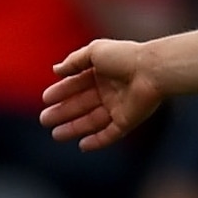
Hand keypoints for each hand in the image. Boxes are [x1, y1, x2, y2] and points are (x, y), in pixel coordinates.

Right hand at [40, 38, 161, 149]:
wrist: (152, 71)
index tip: (45, 99)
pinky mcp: (127, 121)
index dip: (61, 92)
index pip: (77, 84)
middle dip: (62, 112)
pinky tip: (82, 146)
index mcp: (101, 73)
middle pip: (81, 104)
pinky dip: (97, 141)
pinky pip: (110, 134)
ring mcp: (118, 107)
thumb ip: (74, 61)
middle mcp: (109, 91)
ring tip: (55, 134)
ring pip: (92, 121)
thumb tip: (56, 70)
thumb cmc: (124, 57)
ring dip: (74, 128)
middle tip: (44, 119)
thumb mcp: (94, 51)